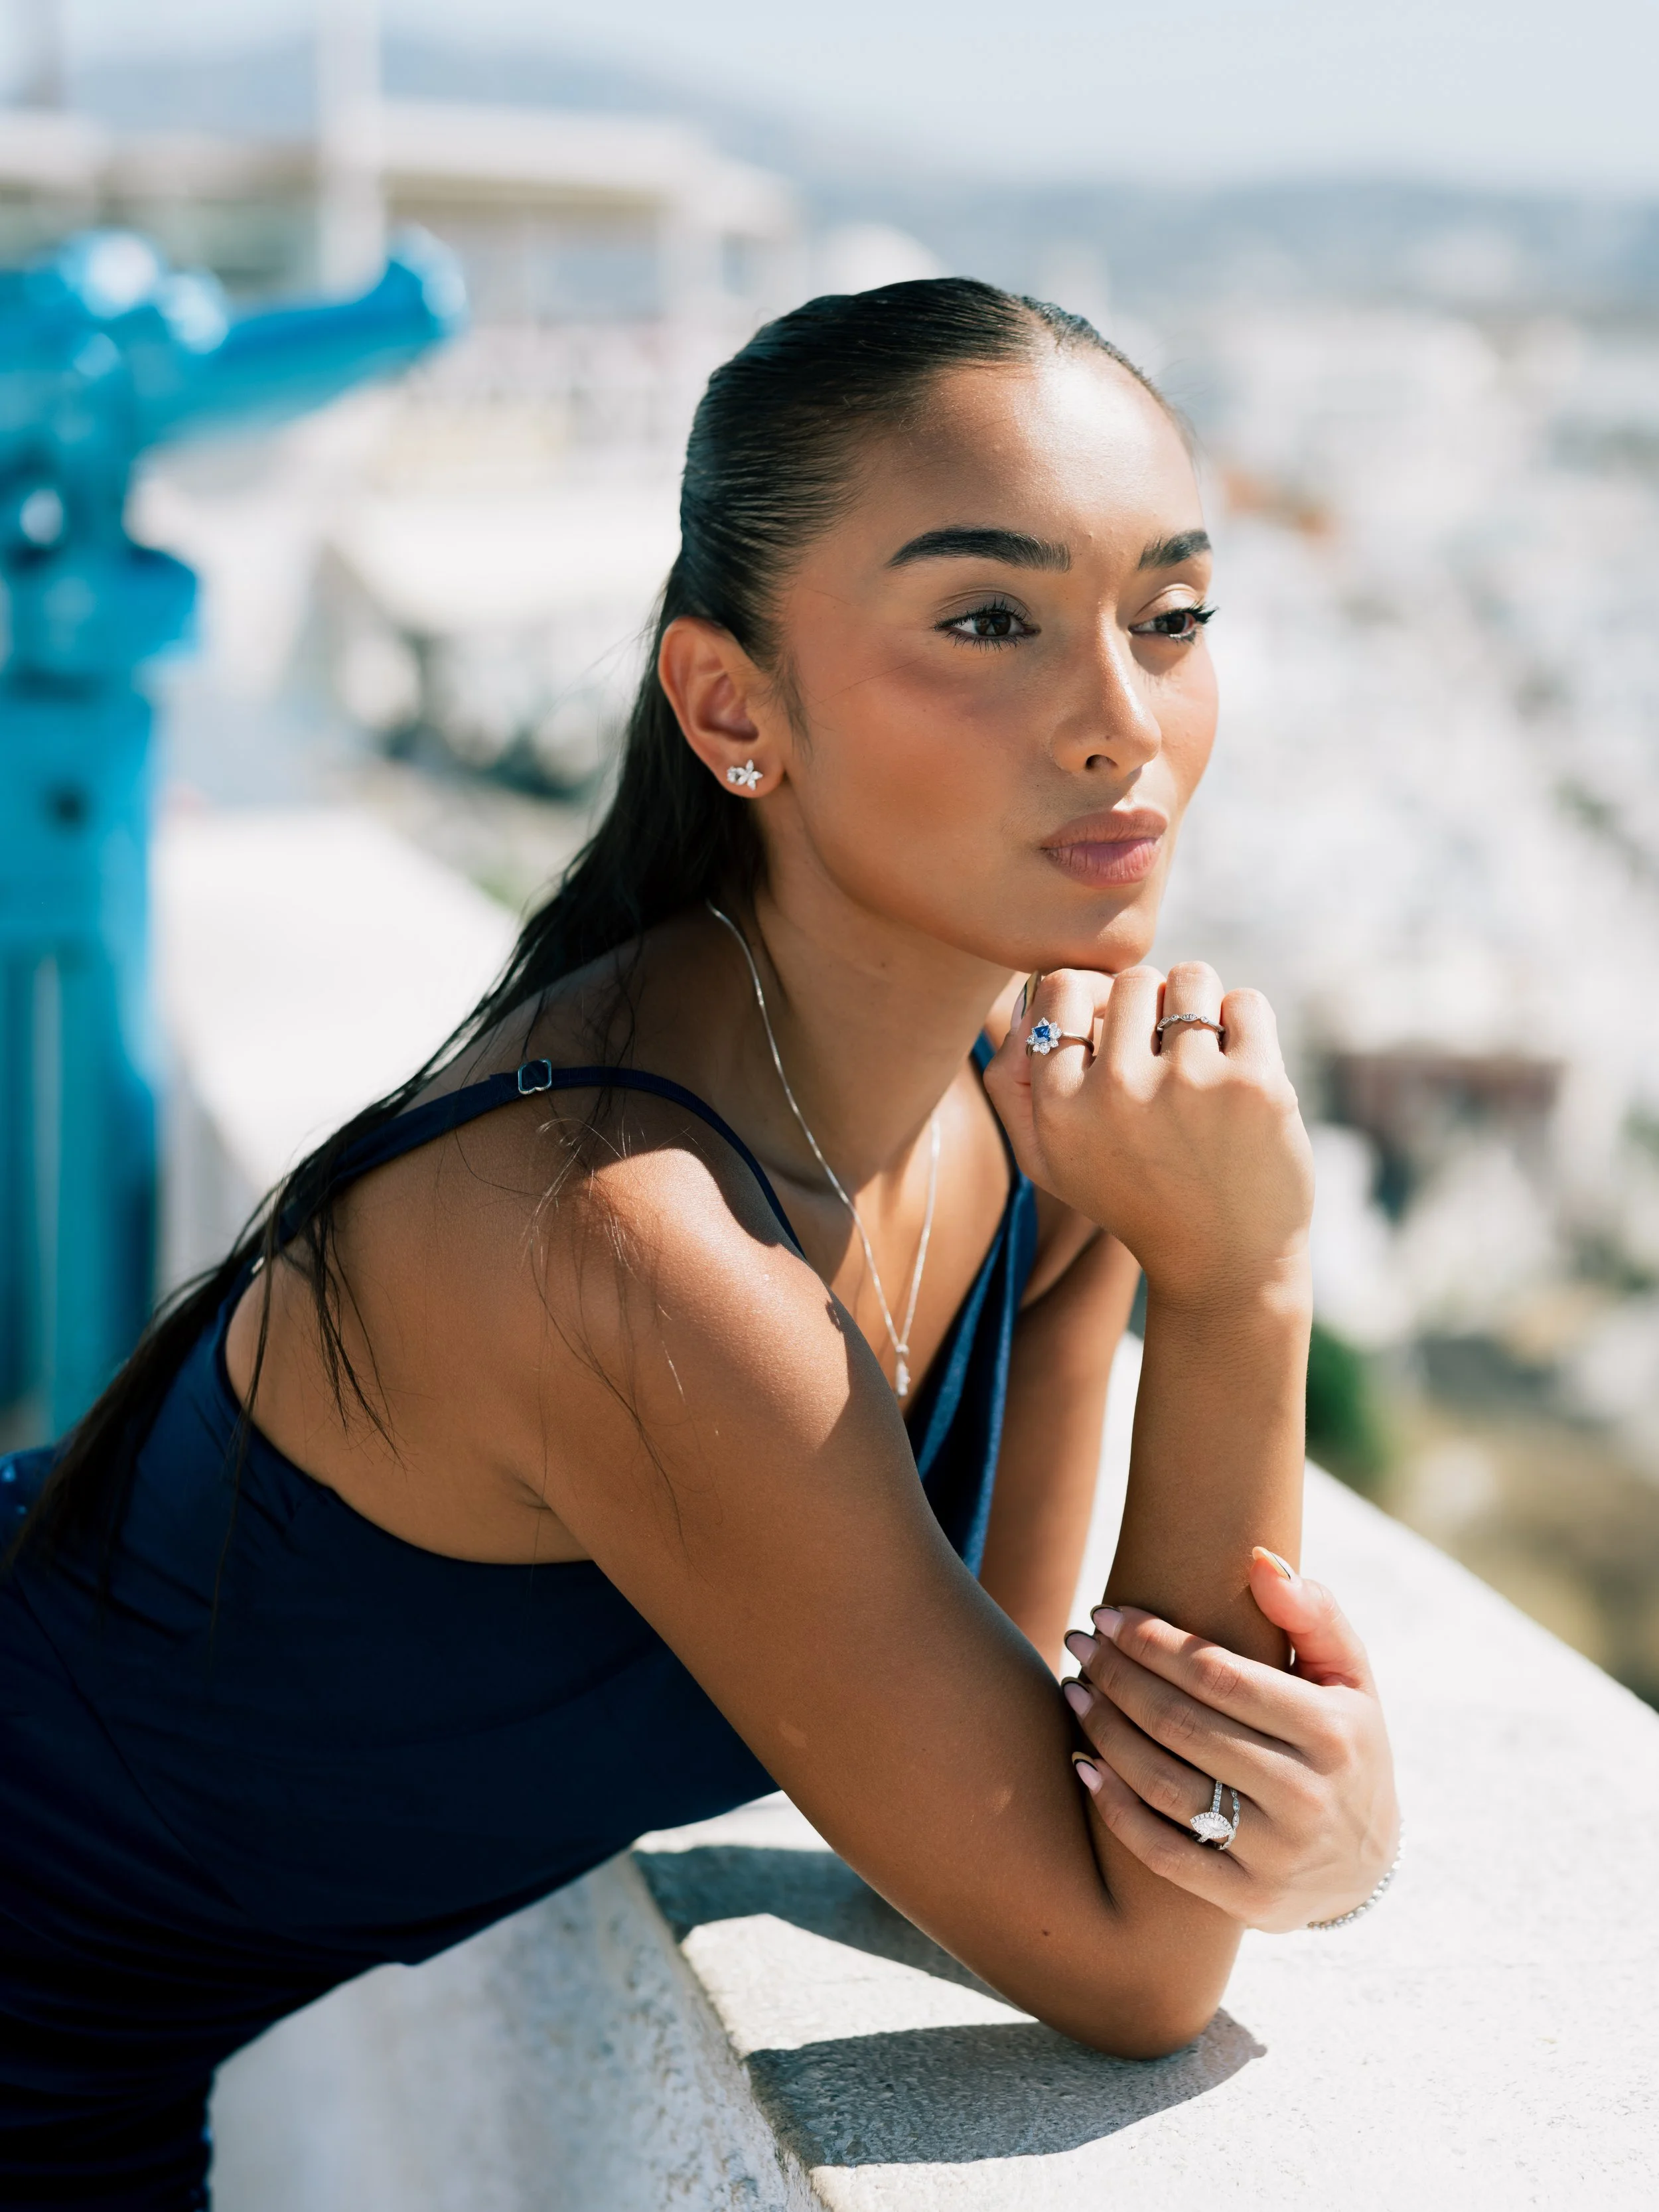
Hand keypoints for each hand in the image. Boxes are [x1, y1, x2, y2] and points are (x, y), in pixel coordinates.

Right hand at [985, 963, 1312, 1308]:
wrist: (1223, 1264)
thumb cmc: (1132, 1200)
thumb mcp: (1047, 1160)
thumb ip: (1011, 1082)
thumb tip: (1023, 997)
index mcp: (1059, 1106)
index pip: (1064, 988)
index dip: (1093, 1001)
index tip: (1115, 1038)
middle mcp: (1117, 1090)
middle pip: (1132, 981)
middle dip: (1151, 1009)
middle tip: (1165, 1060)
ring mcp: (1189, 1084)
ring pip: (1191, 978)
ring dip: (1200, 1009)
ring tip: (1203, 1060)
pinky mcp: (1254, 1083)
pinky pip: (1246, 1002)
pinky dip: (1246, 1026)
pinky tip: (1238, 1074)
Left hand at [1061, 1549, 1398, 1932]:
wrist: (1368, 1864)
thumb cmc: (1345, 1745)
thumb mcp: (1350, 1678)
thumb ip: (1313, 1613)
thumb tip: (1258, 1558)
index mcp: (1331, 1733)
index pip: (1219, 1676)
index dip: (1153, 1642)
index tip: (1107, 1614)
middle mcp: (1306, 1796)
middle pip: (1182, 1725)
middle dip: (1119, 1676)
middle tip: (1078, 1643)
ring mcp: (1276, 1855)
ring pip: (1165, 1785)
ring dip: (1106, 1732)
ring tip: (1074, 1689)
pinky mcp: (1247, 1900)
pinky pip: (1163, 1854)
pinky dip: (1114, 1809)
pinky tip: (1083, 1764)